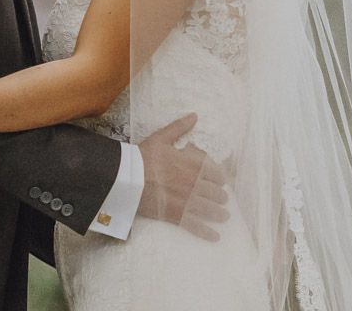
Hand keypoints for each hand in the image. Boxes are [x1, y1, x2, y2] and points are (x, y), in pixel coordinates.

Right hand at [137, 113, 229, 240]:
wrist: (128, 177)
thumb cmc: (144, 156)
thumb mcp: (162, 137)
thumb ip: (180, 127)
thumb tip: (195, 115)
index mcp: (193, 164)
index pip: (215, 173)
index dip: (220, 178)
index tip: (222, 181)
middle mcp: (194, 183)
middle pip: (215, 193)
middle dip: (221, 196)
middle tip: (223, 200)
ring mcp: (186, 200)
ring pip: (209, 209)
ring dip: (219, 214)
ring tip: (224, 217)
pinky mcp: (176, 215)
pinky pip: (196, 226)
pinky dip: (207, 232)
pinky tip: (215, 237)